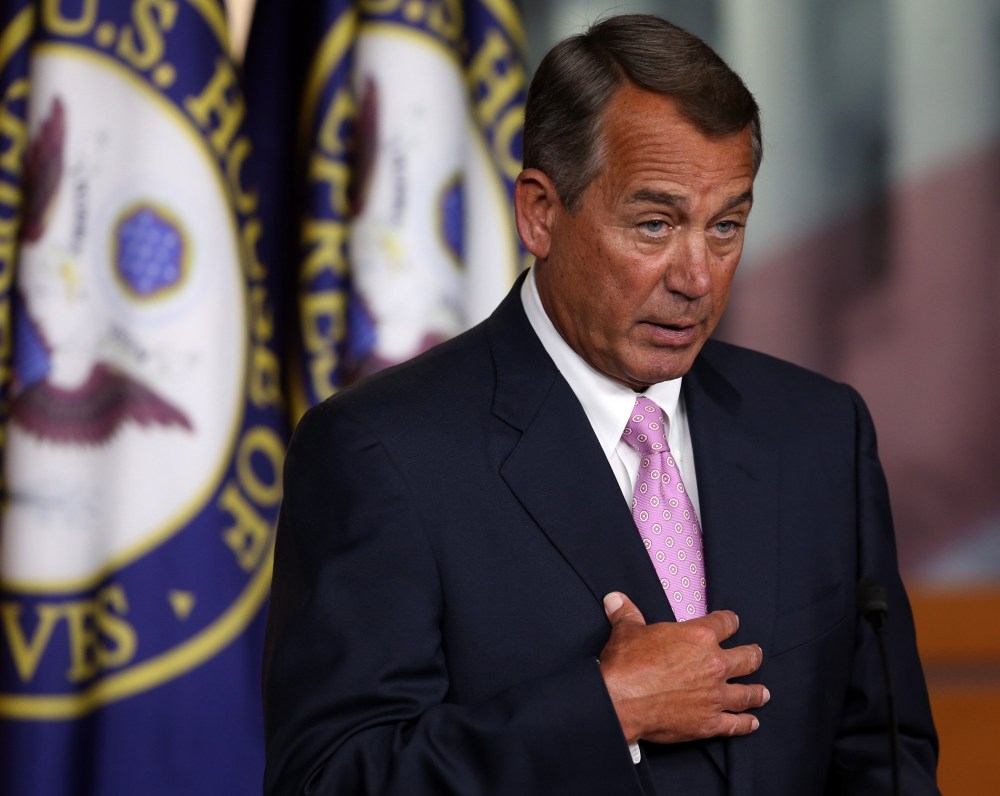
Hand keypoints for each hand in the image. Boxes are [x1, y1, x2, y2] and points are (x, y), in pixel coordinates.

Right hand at [598, 591, 768, 744]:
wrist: (621, 700)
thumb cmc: (627, 663)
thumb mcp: (627, 631)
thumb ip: (626, 613)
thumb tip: (614, 598)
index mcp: (699, 636)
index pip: (725, 623)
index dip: (730, 621)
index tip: (732, 621)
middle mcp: (715, 664)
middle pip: (747, 658)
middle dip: (753, 655)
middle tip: (756, 655)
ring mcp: (715, 695)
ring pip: (748, 693)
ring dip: (757, 692)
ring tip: (763, 693)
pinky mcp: (710, 723)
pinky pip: (735, 724)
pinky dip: (745, 724)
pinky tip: (752, 723)